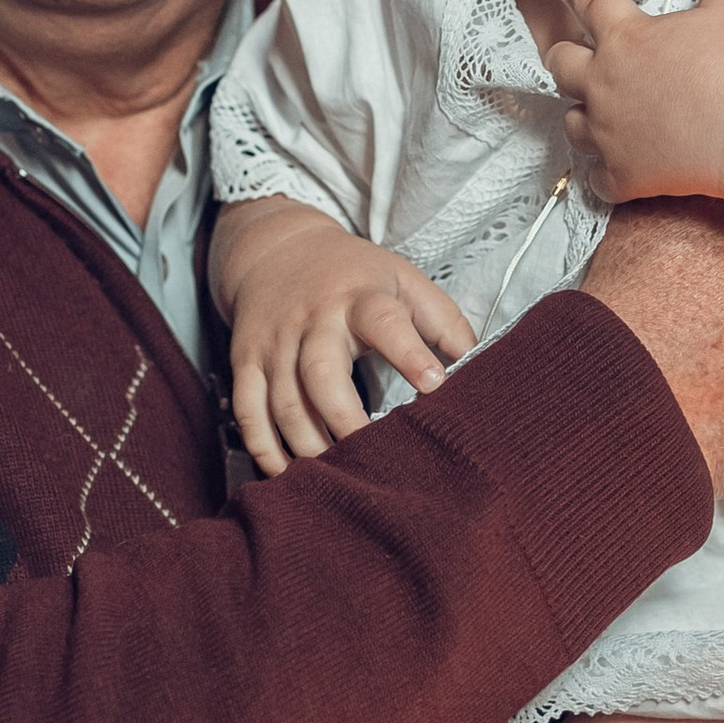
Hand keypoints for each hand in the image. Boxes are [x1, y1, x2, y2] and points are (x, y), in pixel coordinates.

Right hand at [214, 195, 475, 471]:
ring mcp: (275, 341)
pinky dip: (263, 446)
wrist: (276, 247)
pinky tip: (285, 472)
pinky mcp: (246, 360)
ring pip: (284, 401)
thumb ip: (444, 321)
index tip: (434, 385)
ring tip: (336, 475)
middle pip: (321, 372)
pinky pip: (247, 410)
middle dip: (345, 420)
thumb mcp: (403, 280)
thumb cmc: (353, 275)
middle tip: (372, 456)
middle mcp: (313, 319)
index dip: (409, 352)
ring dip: (308, 445)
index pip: (384, 321)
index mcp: (360, 298)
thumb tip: (477, 366)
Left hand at [546, 0, 723, 204]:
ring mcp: (608, 131)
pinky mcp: (622, 173)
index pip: (590, 1)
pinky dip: (606, 177)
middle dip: (563, 57)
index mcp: (624, 37)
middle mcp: (604, 82)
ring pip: (572, 124)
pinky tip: (615, 173)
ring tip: (593, 117)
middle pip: (560, 64)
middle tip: (569, 56)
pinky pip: (598, 180)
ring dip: (581, 118)